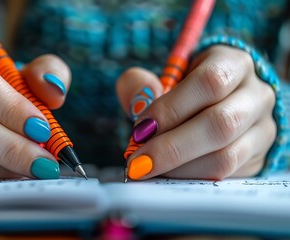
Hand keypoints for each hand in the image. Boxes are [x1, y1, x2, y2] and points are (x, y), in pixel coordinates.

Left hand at [116, 45, 275, 179]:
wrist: (220, 105)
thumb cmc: (185, 90)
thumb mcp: (162, 78)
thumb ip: (141, 84)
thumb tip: (138, 105)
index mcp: (233, 64)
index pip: (209, 82)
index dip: (171, 108)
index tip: (140, 129)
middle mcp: (257, 95)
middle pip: (221, 124)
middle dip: (171, 147)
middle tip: (137, 162)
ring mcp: (263, 129)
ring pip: (226, 156)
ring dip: (180, 168)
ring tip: (149, 169)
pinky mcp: (258, 158)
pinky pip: (225, 175)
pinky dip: (191, 178)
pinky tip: (167, 175)